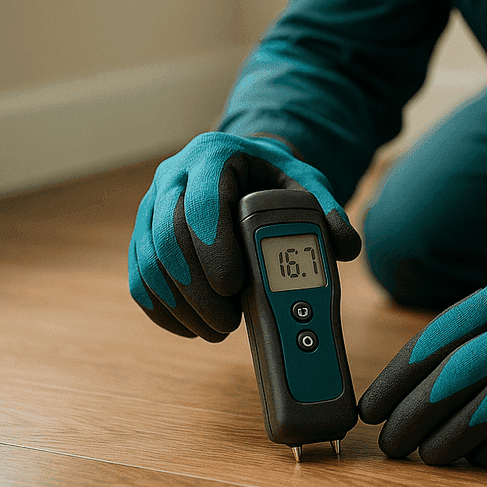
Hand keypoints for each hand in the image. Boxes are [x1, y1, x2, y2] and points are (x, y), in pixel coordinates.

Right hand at [127, 132, 360, 340]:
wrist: (242, 171)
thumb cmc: (273, 178)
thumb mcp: (305, 183)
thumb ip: (326, 211)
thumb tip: (347, 246)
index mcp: (213, 156)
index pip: (202, 201)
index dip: (213, 247)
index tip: (234, 285)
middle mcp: (173, 177)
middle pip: (169, 237)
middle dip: (198, 289)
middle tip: (229, 322)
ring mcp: (151, 208)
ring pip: (150, 262)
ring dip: (183, 306)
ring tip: (218, 330)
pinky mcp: (142, 238)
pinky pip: (140, 279)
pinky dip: (165, 311)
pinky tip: (193, 328)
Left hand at [358, 259, 486, 465]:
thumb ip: (469, 329)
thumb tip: (406, 385)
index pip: (437, 338)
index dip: (398, 379)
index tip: (372, 408)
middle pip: (458, 375)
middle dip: (415, 415)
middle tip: (392, 443)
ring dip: (451, 438)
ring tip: (427, 455)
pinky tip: (477, 457)